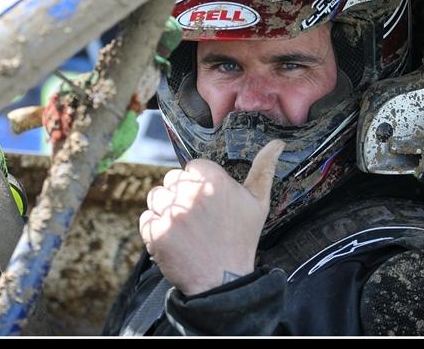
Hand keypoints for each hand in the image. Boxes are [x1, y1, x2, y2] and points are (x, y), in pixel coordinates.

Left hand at [139, 140, 284, 295]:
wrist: (223, 280)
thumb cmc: (241, 239)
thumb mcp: (258, 202)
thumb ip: (264, 168)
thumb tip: (277, 143)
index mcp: (213, 179)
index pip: (193, 167)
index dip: (199, 184)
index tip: (209, 203)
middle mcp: (190, 191)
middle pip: (172, 180)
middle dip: (181, 196)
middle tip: (198, 219)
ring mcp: (170, 212)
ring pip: (156, 197)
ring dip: (166, 211)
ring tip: (185, 229)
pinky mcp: (155, 231)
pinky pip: (146, 219)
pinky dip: (156, 229)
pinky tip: (175, 240)